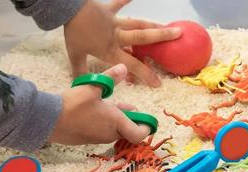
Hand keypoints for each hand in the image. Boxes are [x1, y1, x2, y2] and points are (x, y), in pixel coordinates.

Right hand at [49, 63, 150, 144]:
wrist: (48, 120)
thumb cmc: (73, 104)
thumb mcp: (92, 87)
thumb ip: (109, 78)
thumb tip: (124, 67)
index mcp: (115, 122)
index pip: (138, 134)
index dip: (145, 127)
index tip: (147, 120)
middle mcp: (109, 133)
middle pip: (126, 130)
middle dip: (129, 119)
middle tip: (129, 106)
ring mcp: (97, 138)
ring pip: (113, 130)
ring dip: (115, 119)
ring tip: (109, 104)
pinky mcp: (87, 139)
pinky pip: (101, 132)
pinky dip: (103, 123)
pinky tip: (94, 110)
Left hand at [64, 0, 181, 86]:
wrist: (69, 10)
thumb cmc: (74, 34)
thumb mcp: (75, 56)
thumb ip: (80, 71)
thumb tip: (81, 86)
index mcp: (111, 50)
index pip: (132, 65)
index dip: (146, 75)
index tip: (158, 82)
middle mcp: (118, 36)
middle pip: (143, 38)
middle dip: (161, 38)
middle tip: (179, 36)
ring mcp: (114, 21)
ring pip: (137, 23)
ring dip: (153, 24)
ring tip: (168, 25)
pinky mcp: (108, 8)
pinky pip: (119, 2)